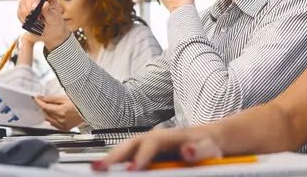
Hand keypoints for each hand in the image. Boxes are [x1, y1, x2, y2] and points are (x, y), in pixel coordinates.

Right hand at [17, 0, 70, 50]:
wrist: (49, 33)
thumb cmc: (55, 24)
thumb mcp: (55, 19)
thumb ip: (49, 12)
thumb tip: (45, 4)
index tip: (35, 6)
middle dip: (30, 7)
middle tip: (35, 18)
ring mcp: (29, 1)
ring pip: (22, 3)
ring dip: (26, 14)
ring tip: (34, 21)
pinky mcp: (23, 9)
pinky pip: (19, 11)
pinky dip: (23, 18)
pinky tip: (29, 22)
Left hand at [34, 95, 83, 131]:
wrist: (89, 110)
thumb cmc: (80, 103)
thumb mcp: (65, 98)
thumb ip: (51, 99)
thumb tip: (41, 98)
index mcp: (61, 111)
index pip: (45, 107)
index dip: (39, 102)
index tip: (35, 98)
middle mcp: (61, 120)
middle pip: (46, 113)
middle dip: (43, 106)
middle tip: (42, 100)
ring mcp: (63, 125)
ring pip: (49, 120)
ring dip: (47, 113)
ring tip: (49, 107)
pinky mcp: (65, 128)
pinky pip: (54, 124)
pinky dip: (52, 119)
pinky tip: (54, 115)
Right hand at [93, 127, 221, 170]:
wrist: (208, 140)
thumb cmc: (207, 145)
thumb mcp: (209, 148)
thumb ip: (199, 151)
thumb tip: (187, 151)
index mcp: (168, 136)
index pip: (151, 144)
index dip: (141, 157)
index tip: (132, 170)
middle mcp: (153, 138)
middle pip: (130, 145)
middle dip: (114, 156)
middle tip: (99, 168)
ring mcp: (147, 144)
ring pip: (125, 149)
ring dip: (110, 159)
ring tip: (97, 169)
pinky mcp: (145, 153)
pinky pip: (127, 156)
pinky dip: (115, 162)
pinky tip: (107, 169)